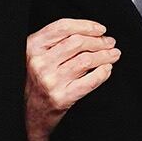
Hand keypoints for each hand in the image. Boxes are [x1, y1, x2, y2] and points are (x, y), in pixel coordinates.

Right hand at [25, 19, 118, 140]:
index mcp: (32, 47)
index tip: (100, 29)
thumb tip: (89, 32)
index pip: (63, 27)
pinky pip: (89, 81)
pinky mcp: (62, 97)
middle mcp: (40, 63)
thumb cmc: (35, 82)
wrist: (28, 115)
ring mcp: (51, 81)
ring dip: (105, 55)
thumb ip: (55, 42)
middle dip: (99, 41)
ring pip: (86, 60)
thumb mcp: (36, 56)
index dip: (86, 25)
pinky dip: (102, 73)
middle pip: (77, 42)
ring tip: (113, 54)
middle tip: (110, 42)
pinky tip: (107, 69)